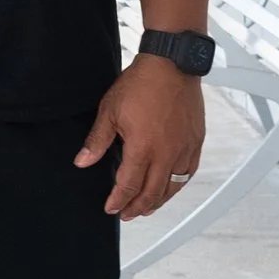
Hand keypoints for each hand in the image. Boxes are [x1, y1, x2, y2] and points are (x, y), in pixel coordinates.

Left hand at [77, 51, 205, 220]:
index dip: (119, 201)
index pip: (129, 186)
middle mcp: (166, 154)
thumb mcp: (110, 110)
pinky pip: (188, 173)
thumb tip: (82, 162)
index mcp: (143, 148)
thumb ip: (97, 141)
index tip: (111, 208)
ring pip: (172, 187)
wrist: (172, 64)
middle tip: (127, 214)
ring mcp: (184, 149)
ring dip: (158, 201)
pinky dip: (178, 185)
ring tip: (146, 207)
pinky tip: (170, 187)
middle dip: (137, 207)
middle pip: (152, 193)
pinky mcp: (196, 142)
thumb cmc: (142, 83)